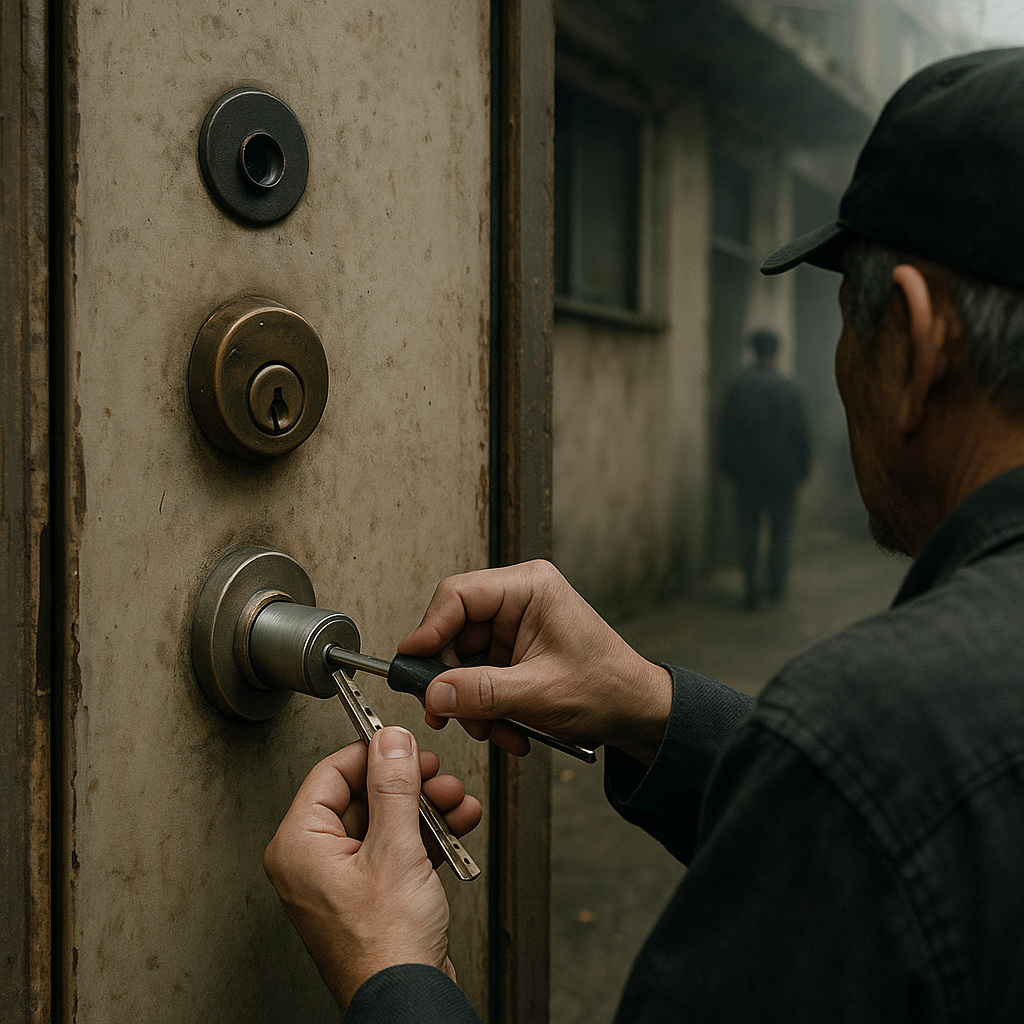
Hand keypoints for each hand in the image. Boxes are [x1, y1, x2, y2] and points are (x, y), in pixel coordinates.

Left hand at [263, 729, 481, 1011]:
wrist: (408, 1000)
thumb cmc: (385, 948)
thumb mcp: (395, 848)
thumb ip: (394, 786)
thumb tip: (391, 742)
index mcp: (299, 846)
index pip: (332, 774)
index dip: (372, 754)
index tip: (403, 745)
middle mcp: (314, 862)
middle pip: (363, 796)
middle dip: (410, 785)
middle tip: (437, 775)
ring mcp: (343, 880)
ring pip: (386, 821)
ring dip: (426, 808)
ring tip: (456, 802)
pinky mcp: (371, 895)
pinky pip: (397, 849)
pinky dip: (428, 836)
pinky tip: (457, 825)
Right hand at [398, 560, 672, 765]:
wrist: (637, 713)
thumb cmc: (608, 687)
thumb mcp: (538, 693)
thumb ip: (482, 692)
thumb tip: (434, 692)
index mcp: (529, 587)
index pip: (458, 595)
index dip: (429, 629)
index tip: (412, 663)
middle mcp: (518, 601)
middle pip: (455, 633)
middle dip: (455, 682)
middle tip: (449, 714)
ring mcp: (515, 628)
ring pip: (465, 662)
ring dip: (474, 704)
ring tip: (496, 730)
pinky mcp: (515, 654)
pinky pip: (481, 678)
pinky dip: (488, 708)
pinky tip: (509, 729)